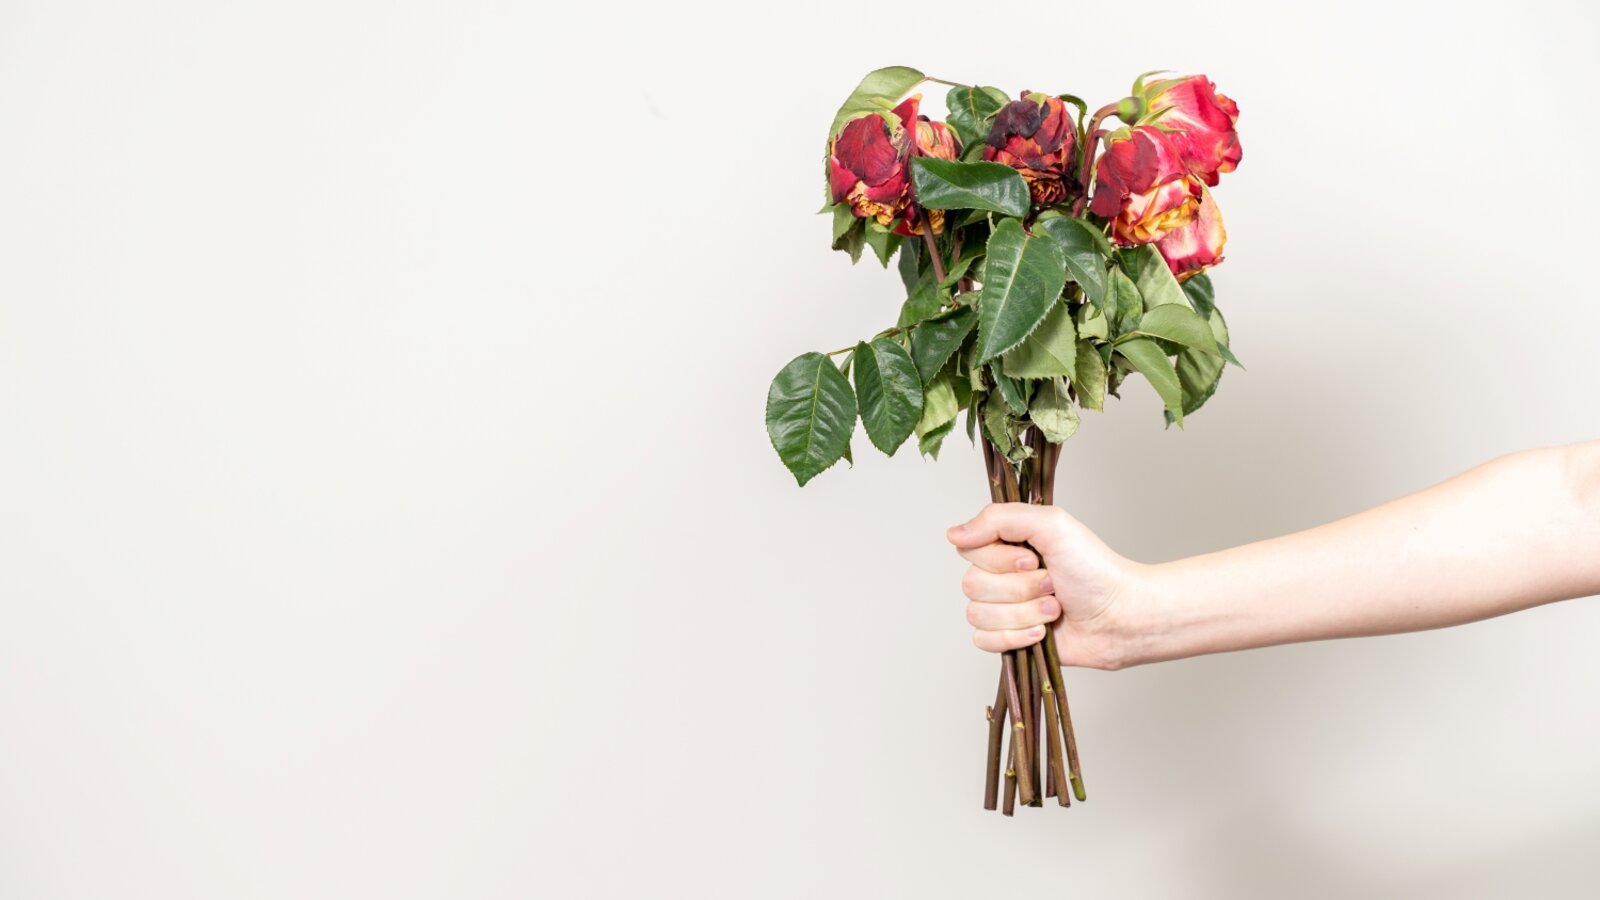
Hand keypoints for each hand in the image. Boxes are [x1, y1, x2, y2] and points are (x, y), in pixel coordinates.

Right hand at [946, 502, 1146, 670]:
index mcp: (1006, 544)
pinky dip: (1015, 637)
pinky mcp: (1008, 639)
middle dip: (1018, 589)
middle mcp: (1000, 575)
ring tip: (1055, 609)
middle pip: (971, 584)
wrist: (1120, 616)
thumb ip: (998, 519)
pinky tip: (1042, 633)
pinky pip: (983, 640)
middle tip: (1052, 585)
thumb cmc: (1094, 569)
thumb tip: (953, 534)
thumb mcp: (1051, 525)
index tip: (1033, 559)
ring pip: (978, 614)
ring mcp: (1003, 608)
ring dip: (1023, 613)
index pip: (968, 549)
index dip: (999, 559)